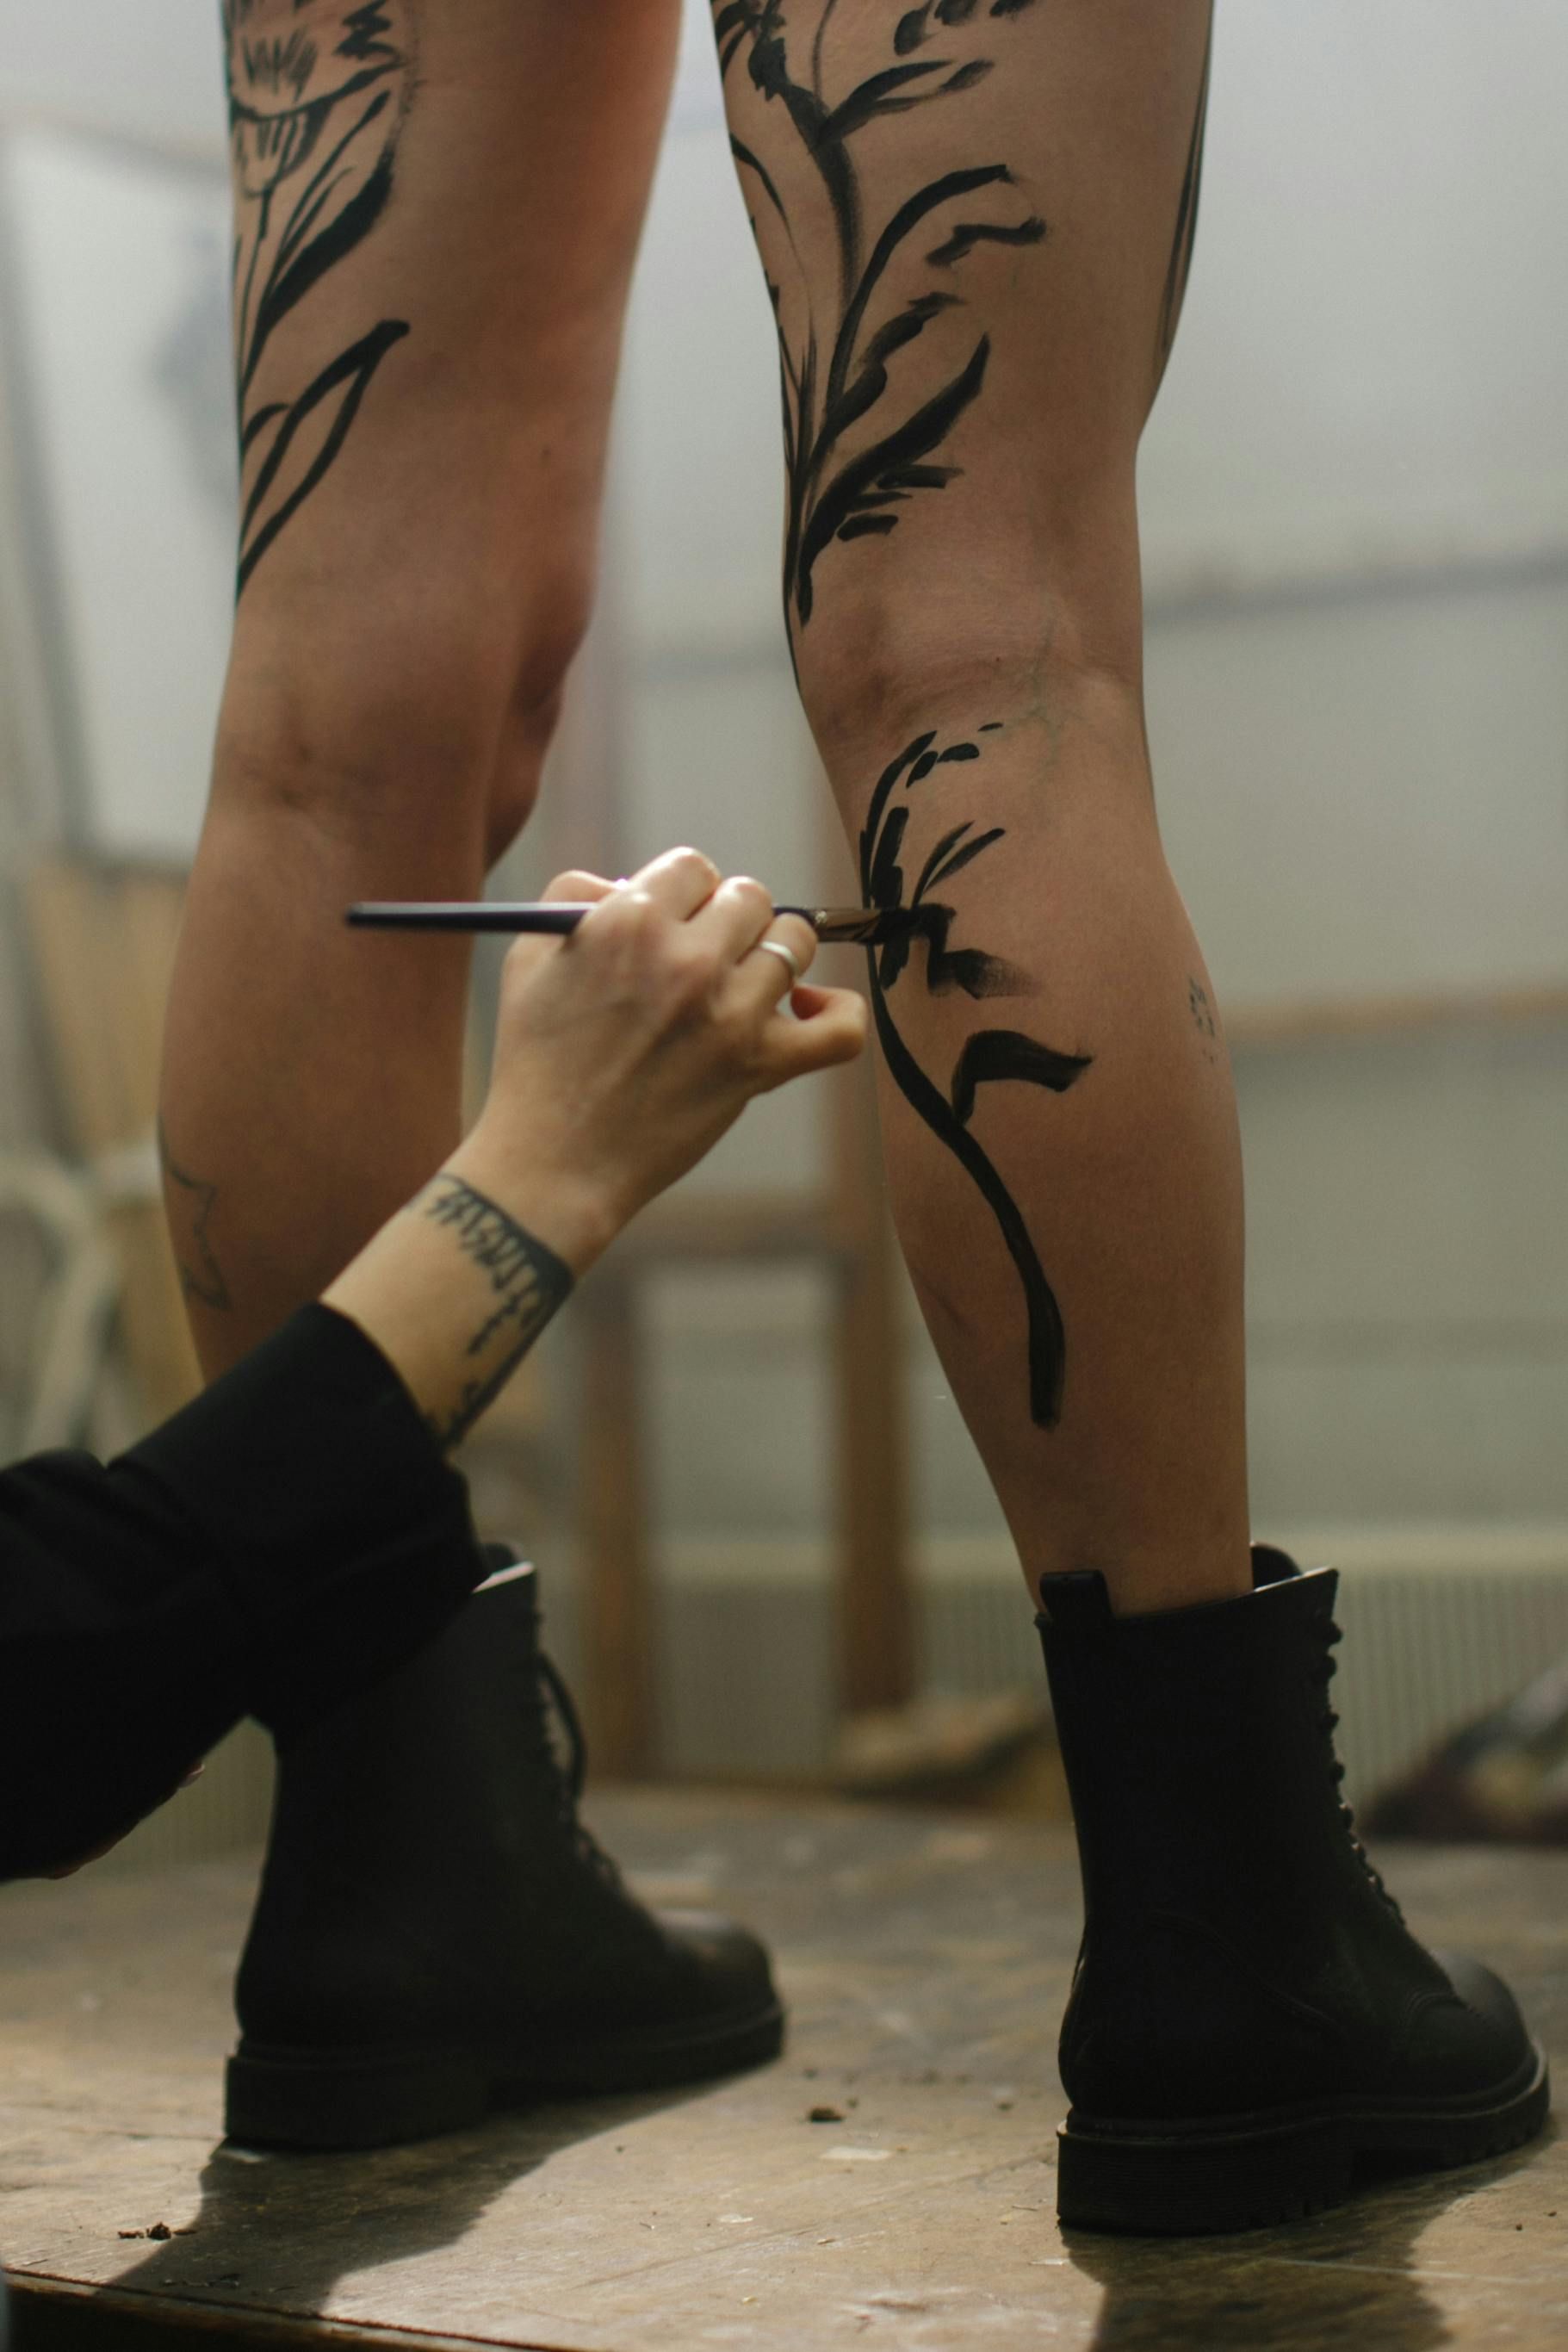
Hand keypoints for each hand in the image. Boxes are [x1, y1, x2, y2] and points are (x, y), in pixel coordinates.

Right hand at [459, 848, 866, 1262]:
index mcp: (630, 922)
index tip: (675, 924)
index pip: (694, 867)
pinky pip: (840, 1028)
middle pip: (751, 896)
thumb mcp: (529, 957)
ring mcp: (732, 1013)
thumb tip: (632, 882)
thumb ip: (577, 896)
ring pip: (796, 941)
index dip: (686, 893)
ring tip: (741, 985)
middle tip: (703, 958)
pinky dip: (838, 1012)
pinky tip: (808, 1009)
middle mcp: (688, 959)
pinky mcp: (761, 1066)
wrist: (555, 1161)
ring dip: (773, 956)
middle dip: (729, 919)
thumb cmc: (537, 1062)